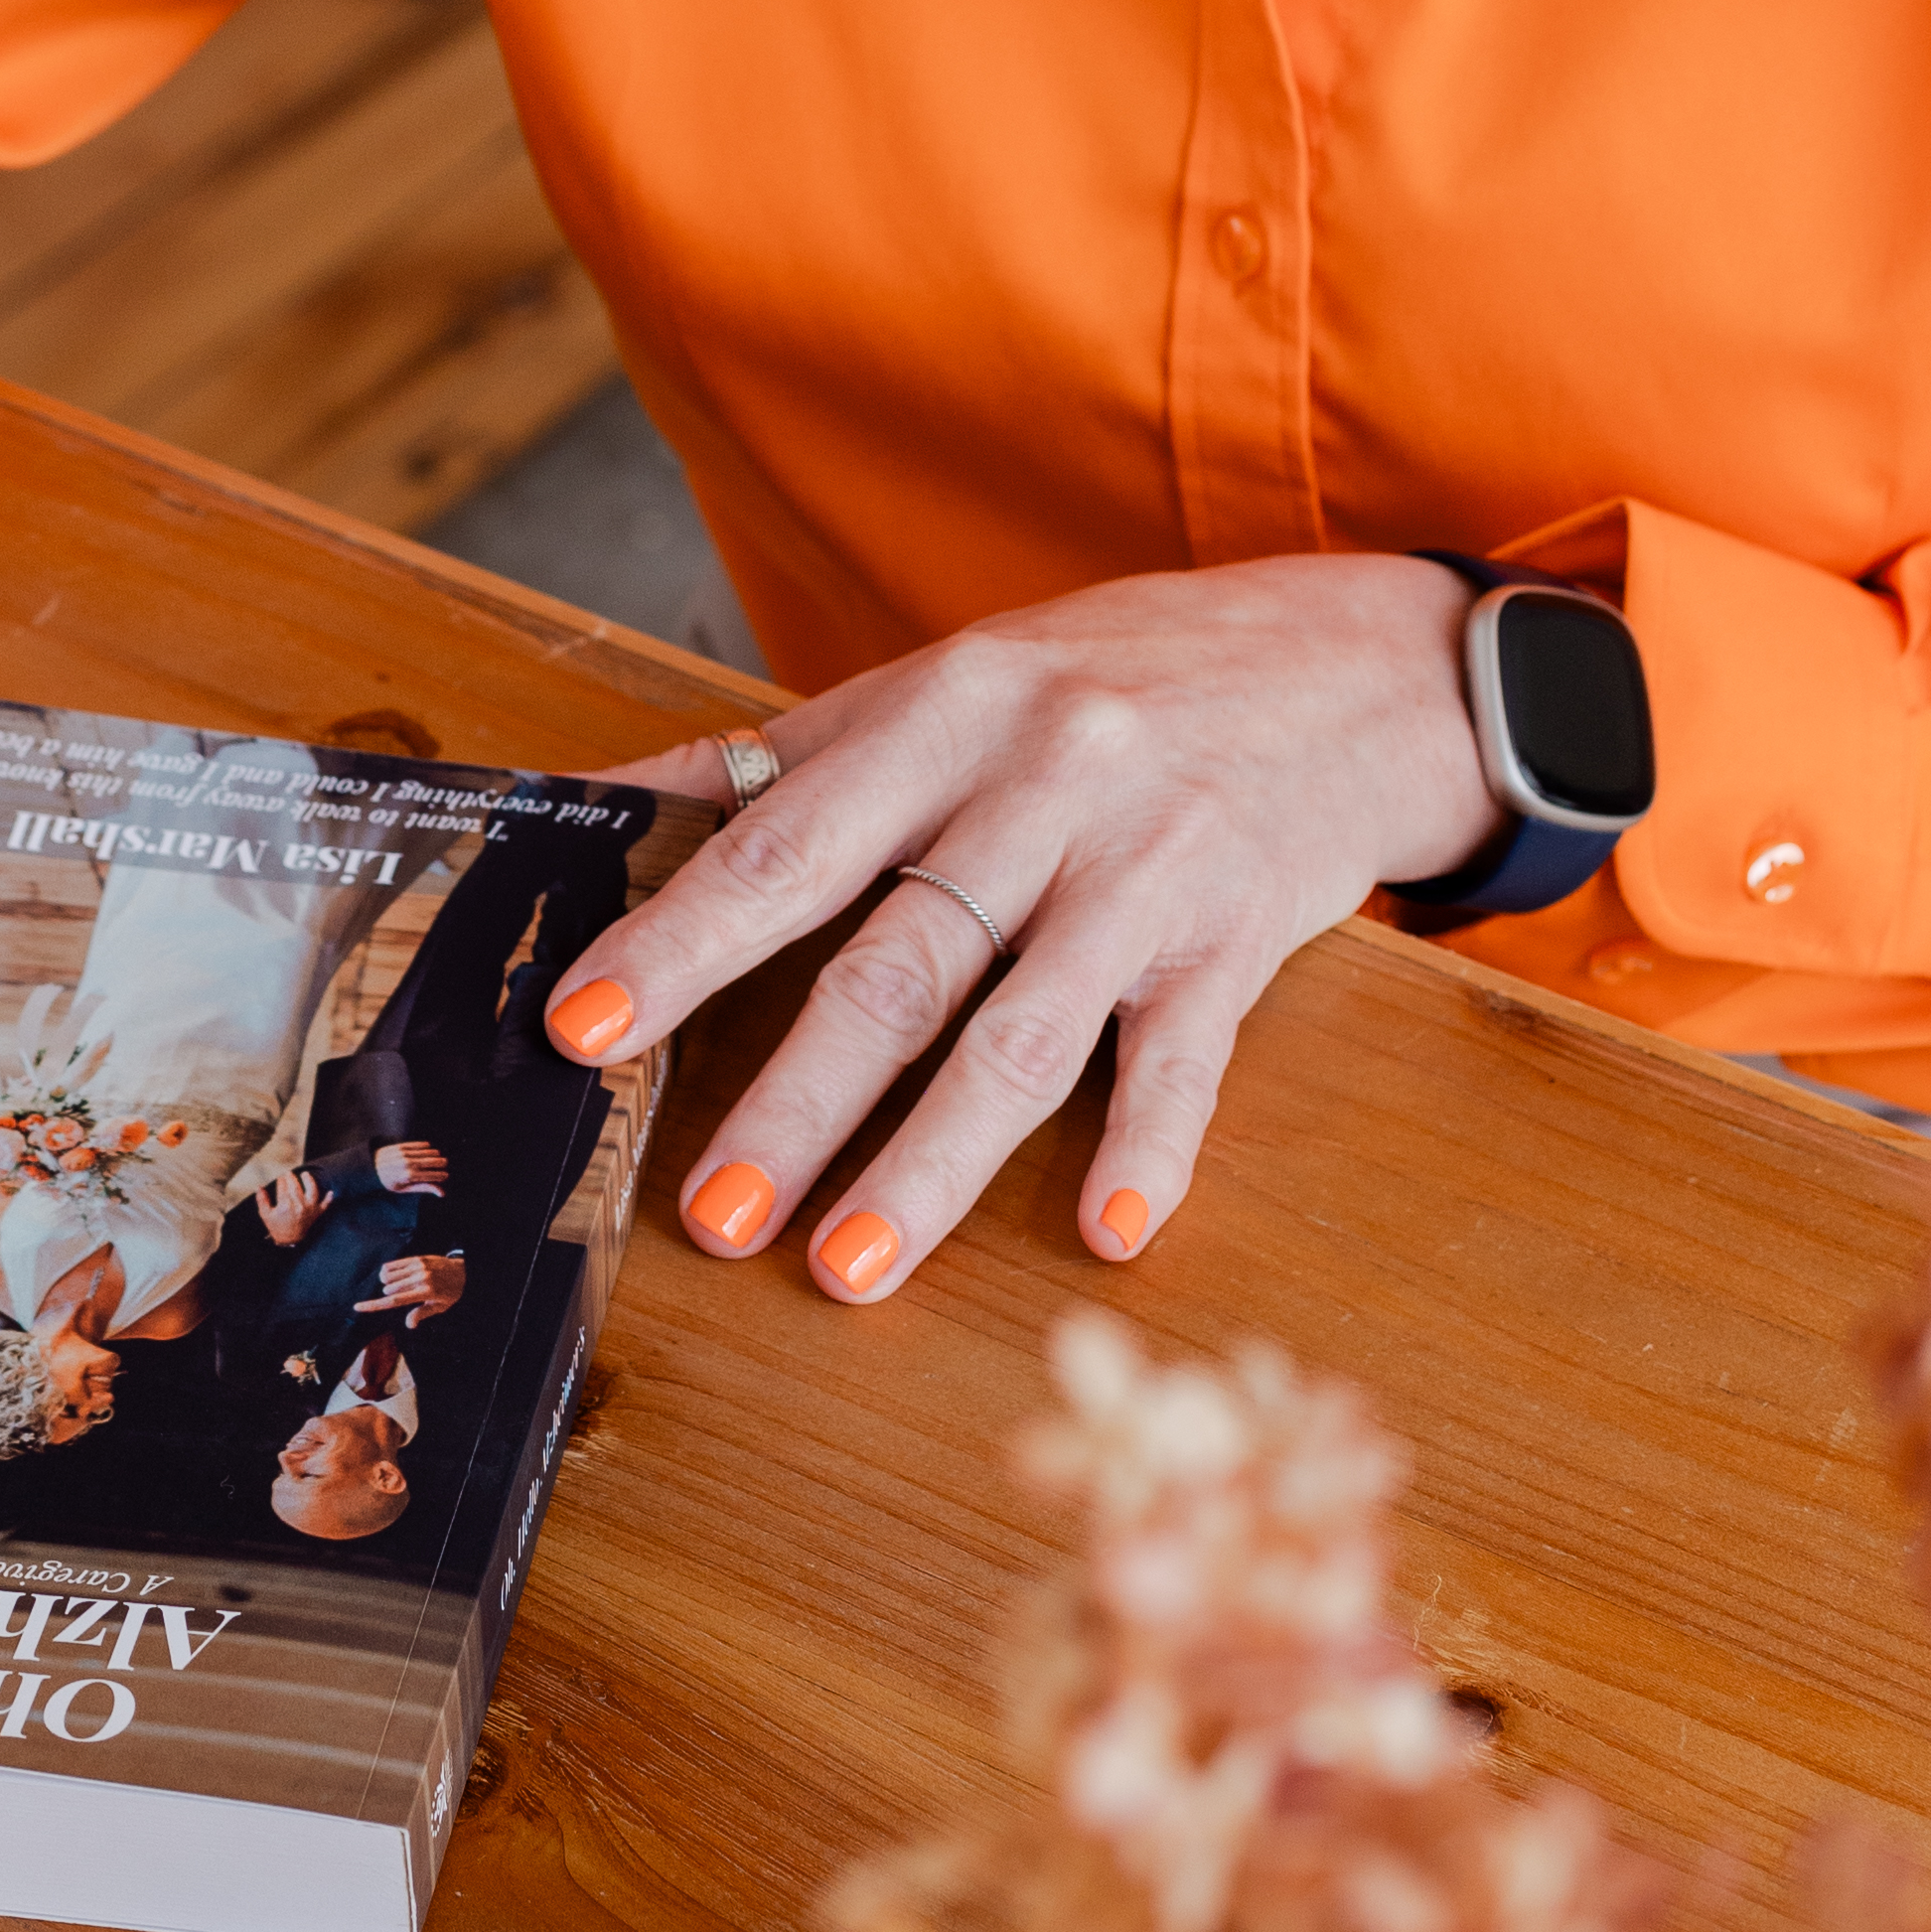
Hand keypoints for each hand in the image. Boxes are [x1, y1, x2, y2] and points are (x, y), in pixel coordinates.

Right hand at [256, 1170, 325, 1247]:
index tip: (280, 1177)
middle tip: (288, 1173)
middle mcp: (299, 1206)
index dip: (281, 1180)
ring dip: (309, 1181)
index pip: (283, 1187)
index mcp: (285, 1206)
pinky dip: (329, 1199)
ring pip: (312, 1190)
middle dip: (291, 1178)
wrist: (289, 1242)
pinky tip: (331, 1191)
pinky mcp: (317, 1214)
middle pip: (296, 1186)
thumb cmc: (277, 1227)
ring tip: (305, 1174)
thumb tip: (259, 1187)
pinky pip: (325, 1205)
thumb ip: (262, 1200)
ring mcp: (310, 1209)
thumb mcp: (265, 1215)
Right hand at [355, 1248, 464, 1323]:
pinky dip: (389, 1271)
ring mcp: (418, 1266)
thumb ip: (421, 1314)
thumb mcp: (439, 1308)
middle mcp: (419, 1278)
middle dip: (389, 1294)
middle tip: (405, 1295)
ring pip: (389, 1276)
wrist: (463, 1272)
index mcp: (424, 1293)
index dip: (374, 1305)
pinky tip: (393, 1275)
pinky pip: (394, 1264)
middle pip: (390, 1288)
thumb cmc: (450, 1293)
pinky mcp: (417, 1258)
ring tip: (400, 1285)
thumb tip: (408, 1324)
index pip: (394, 1300)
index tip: (357, 1306)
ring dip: (388, 1283)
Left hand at [372, 1139, 449, 1193]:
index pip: (429, 1175)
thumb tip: (442, 1193)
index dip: (439, 1175)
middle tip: (445, 1163)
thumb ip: (424, 1188)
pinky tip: (429, 1148)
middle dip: (439, 1163)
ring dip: (433, 1154)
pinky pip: (416, 1145)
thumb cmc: (389, 1182)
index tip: (445, 1176)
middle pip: (429, 1162)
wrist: (371, 1169)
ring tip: (439, 1156)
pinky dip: (424, 1146)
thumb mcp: (405, 1189)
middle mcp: (407, 1164)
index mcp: (408, 1176)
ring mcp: (403, 1154)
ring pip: (424, 1152)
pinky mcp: (400, 1146)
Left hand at [543, 559, 1495, 1302]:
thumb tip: (601, 806)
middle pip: (900, 961)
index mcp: (948, 710)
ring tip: (845, 1270)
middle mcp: (1044, 784)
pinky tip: (1104, 1232)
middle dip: (795, 1099)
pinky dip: (1147, 1147)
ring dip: (929, 1166)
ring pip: (1024, 1035)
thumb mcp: (948, 679)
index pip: (788, 841)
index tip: (583, 1024)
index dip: (682, 939)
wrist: (1346, 662)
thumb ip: (784, 755)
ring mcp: (1148, 866)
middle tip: (712, 1214)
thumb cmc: (1113, 677)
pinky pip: (1187, 1060)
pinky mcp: (1241, 938)